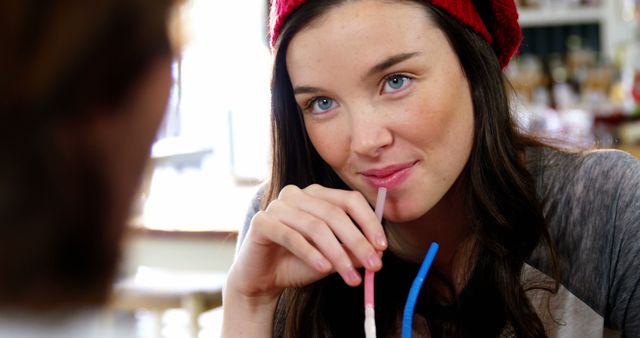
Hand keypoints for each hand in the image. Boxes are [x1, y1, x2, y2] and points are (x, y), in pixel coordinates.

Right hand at [226, 184, 387, 300]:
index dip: (369, 222)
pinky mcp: (261, 222)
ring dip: (338, 254)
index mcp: (317, 195)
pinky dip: (311, 254)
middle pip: (335, 214)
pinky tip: (324, 270)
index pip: (349, 200)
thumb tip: (377, 252)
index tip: (383, 247)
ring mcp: (277, 205)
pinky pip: (291, 236)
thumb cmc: (298, 263)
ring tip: (351, 277)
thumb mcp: (332, 258)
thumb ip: (351, 252)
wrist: (262, 280)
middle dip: (358, 242)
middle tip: (374, 266)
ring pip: (316, 227)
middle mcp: (297, 194)